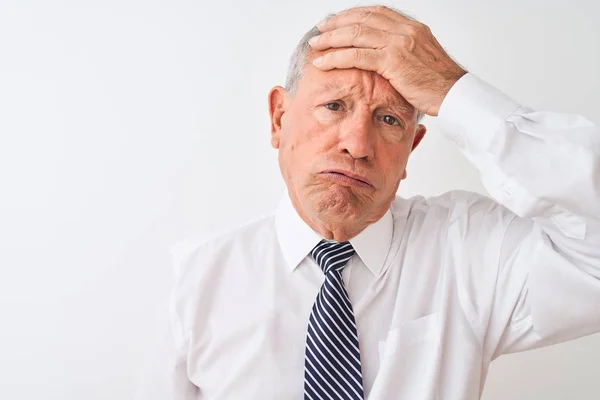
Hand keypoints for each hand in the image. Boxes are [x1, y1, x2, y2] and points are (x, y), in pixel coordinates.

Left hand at [309, 6, 466, 115]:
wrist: (455, 94)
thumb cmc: (439, 84)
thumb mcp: (422, 60)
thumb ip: (404, 52)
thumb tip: (387, 57)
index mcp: (412, 27)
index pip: (376, 13)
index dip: (353, 15)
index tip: (337, 20)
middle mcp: (404, 30)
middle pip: (362, 19)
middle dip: (337, 23)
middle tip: (320, 29)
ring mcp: (398, 43)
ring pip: (356, 34)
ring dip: (331, 38)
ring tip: (316, 43)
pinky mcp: (393, 61)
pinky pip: (357, 55)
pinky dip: (336, 57)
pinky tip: (322, 61)